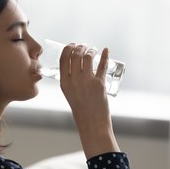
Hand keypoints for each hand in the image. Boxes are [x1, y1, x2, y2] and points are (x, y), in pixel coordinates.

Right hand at [59, 44, 119, 158]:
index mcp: (64, 83)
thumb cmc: (81, 110)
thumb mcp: (69, 93)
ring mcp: (87, 81)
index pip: (64, 58)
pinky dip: (105, 56)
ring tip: (93, 51)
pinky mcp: (99, 84)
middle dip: (80, 47)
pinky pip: (102, 66)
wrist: (91, 123)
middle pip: (75, 55)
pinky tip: (106, 51)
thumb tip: (76, 64)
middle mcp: (74, 80)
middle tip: (84, 47)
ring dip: (91, 51)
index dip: (68, 48)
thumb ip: (70, 79)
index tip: (72, 45)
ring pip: (87, 58)